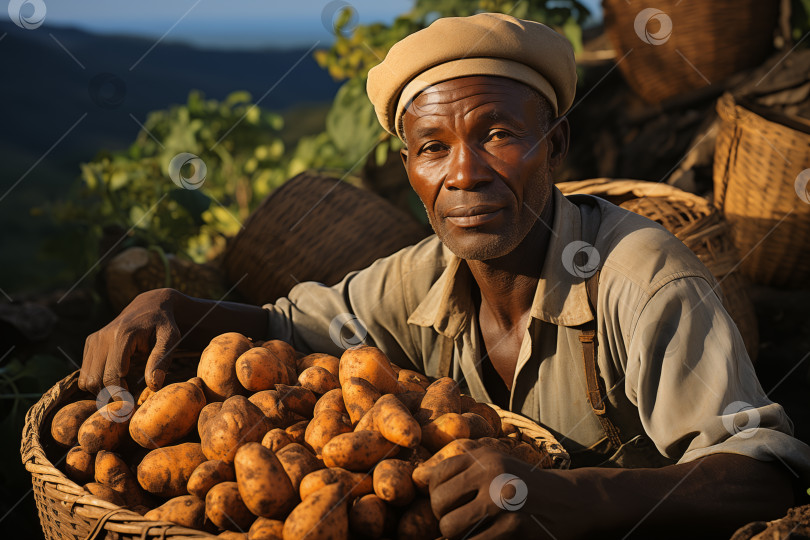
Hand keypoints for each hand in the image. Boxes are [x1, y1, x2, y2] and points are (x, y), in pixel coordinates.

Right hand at [79, 288, 180, 393]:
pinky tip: (116, 380)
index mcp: (122, 335)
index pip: (112, 376)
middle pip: (95, 380)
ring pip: (86, 380)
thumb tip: (154, 385)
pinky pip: (84, 373)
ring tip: (124, 389)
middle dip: (110, 396)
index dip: (120, 395)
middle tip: (129, 402)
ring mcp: (94, 340)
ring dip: (102, 391)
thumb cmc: (163, 324)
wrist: (149, 305)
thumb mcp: (170, 339)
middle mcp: (103, 337)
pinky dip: (97, 382)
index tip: (132, 405)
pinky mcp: (90, 343)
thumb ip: (161, 360)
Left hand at [426, 446, 587, 539]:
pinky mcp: (512, 531)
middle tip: (462, 520)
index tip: (451, 502)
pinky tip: (488, 536)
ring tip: (472, 531)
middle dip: (445, 518)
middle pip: (439, 504)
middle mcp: (491, 476)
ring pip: (450, 528)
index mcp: (484, 458)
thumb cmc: (525, 484)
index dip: (438, 495)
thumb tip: (417, 478)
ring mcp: (502, 504)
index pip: (435, 477)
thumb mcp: (497, 461)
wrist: (572, 503)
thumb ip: (461, 464)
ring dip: (456, 535)